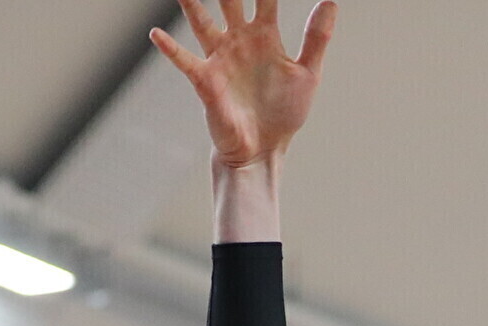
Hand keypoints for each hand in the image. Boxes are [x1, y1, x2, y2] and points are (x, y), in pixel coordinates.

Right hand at [151, 0, 335, 169]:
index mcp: (265, 36)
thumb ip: (316, 39)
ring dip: (191, 4)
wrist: (264, 149)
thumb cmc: (284, 113)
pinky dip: (170, 48)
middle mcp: (239, 40)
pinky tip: (156, 34)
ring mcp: (220, 58)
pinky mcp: (206, 80)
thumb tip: (330, 2)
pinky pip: (184, 60)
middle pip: (228, 1)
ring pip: (201, 21)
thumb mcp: (306, 74)